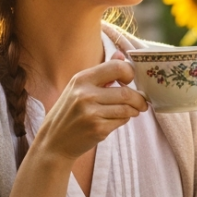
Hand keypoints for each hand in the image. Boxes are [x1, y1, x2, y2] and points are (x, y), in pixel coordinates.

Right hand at [31, 56, 148, 161]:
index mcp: (81, 79)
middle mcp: (86, 94)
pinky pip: (121, 121)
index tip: (130, 80)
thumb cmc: (68, 112)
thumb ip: (102, 72)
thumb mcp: (78, 88)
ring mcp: (92, 113)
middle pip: (126, 92)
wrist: (54, 141)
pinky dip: (124, 120)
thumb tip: (121, 55)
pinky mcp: (98, 129)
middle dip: (139, 98)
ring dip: (134, 110)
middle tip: (142, 102)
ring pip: (127, 108)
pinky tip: (117, 119)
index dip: (129, 73)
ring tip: (133, 111)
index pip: (116, 68)